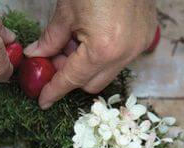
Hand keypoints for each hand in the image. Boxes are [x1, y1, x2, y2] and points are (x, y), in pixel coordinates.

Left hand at [24, 0, 156, 108]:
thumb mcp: (66, 11)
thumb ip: (50, 39)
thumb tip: (36, 55)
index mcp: (102, 49)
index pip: (72, 80)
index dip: (54, 90)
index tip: (43, 100)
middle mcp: (124, 54)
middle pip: (91, 84)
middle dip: (70, 77)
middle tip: (54, 60)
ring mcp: (139, 46)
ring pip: (106, 72)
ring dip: (87, 66)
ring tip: (74, 43)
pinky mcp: (147, 36)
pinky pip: (121, 59)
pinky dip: (104, 56)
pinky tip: (92, 36)